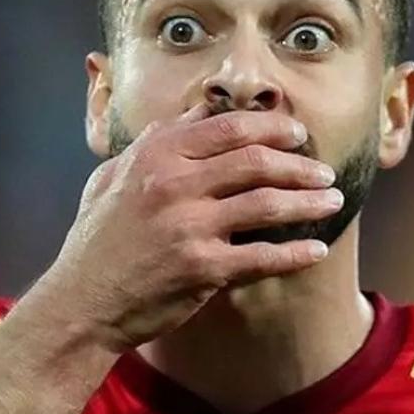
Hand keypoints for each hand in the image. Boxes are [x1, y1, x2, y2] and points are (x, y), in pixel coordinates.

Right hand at [41, 105, 341, 350]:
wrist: (81, 302)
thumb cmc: (96, 240)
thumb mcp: (113, 176)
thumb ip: (154, 141)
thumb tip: (196, 111)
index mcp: (156, 154)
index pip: (229, 126)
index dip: (272, 127)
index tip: (298, 133)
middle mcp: (175, 183)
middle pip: (256, 161)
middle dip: (300, 164)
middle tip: (324, 171)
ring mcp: (190, 226)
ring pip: (267, 204)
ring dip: (307, 202)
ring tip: (332, 201)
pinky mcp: (203, 269)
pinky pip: (263, 256)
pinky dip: (295, 254)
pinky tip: (316, 250)